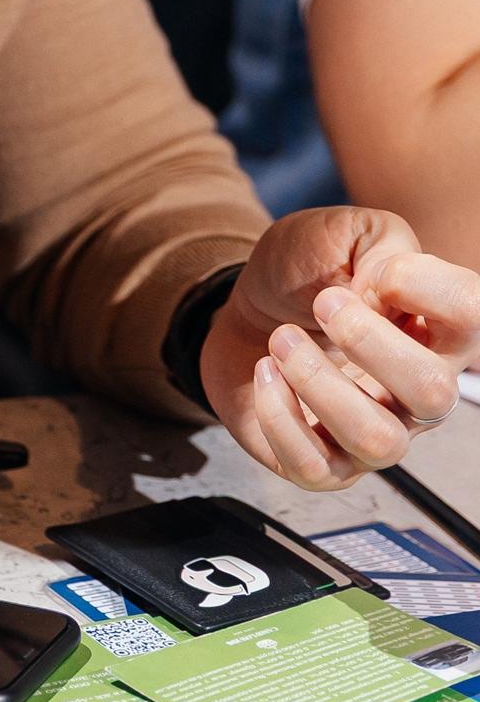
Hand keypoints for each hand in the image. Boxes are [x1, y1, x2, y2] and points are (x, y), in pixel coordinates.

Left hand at [200, 206, 479, 489]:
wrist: (245, 309)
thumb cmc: (304, 275)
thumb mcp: (343, 234)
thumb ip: (381, 245)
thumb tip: (389, 288)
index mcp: (437, 331)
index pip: (475, 316)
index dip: (426, 286)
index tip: (377, 269)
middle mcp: (419, 391)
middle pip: (436, 394)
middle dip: (368, 342)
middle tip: (323, 304)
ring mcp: (377, 433)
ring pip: (379, 441)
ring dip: (318, 382)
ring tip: (282, 340)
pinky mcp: (326, 464)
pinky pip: (316, 468)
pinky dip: (280, 416)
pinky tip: (265, 374)